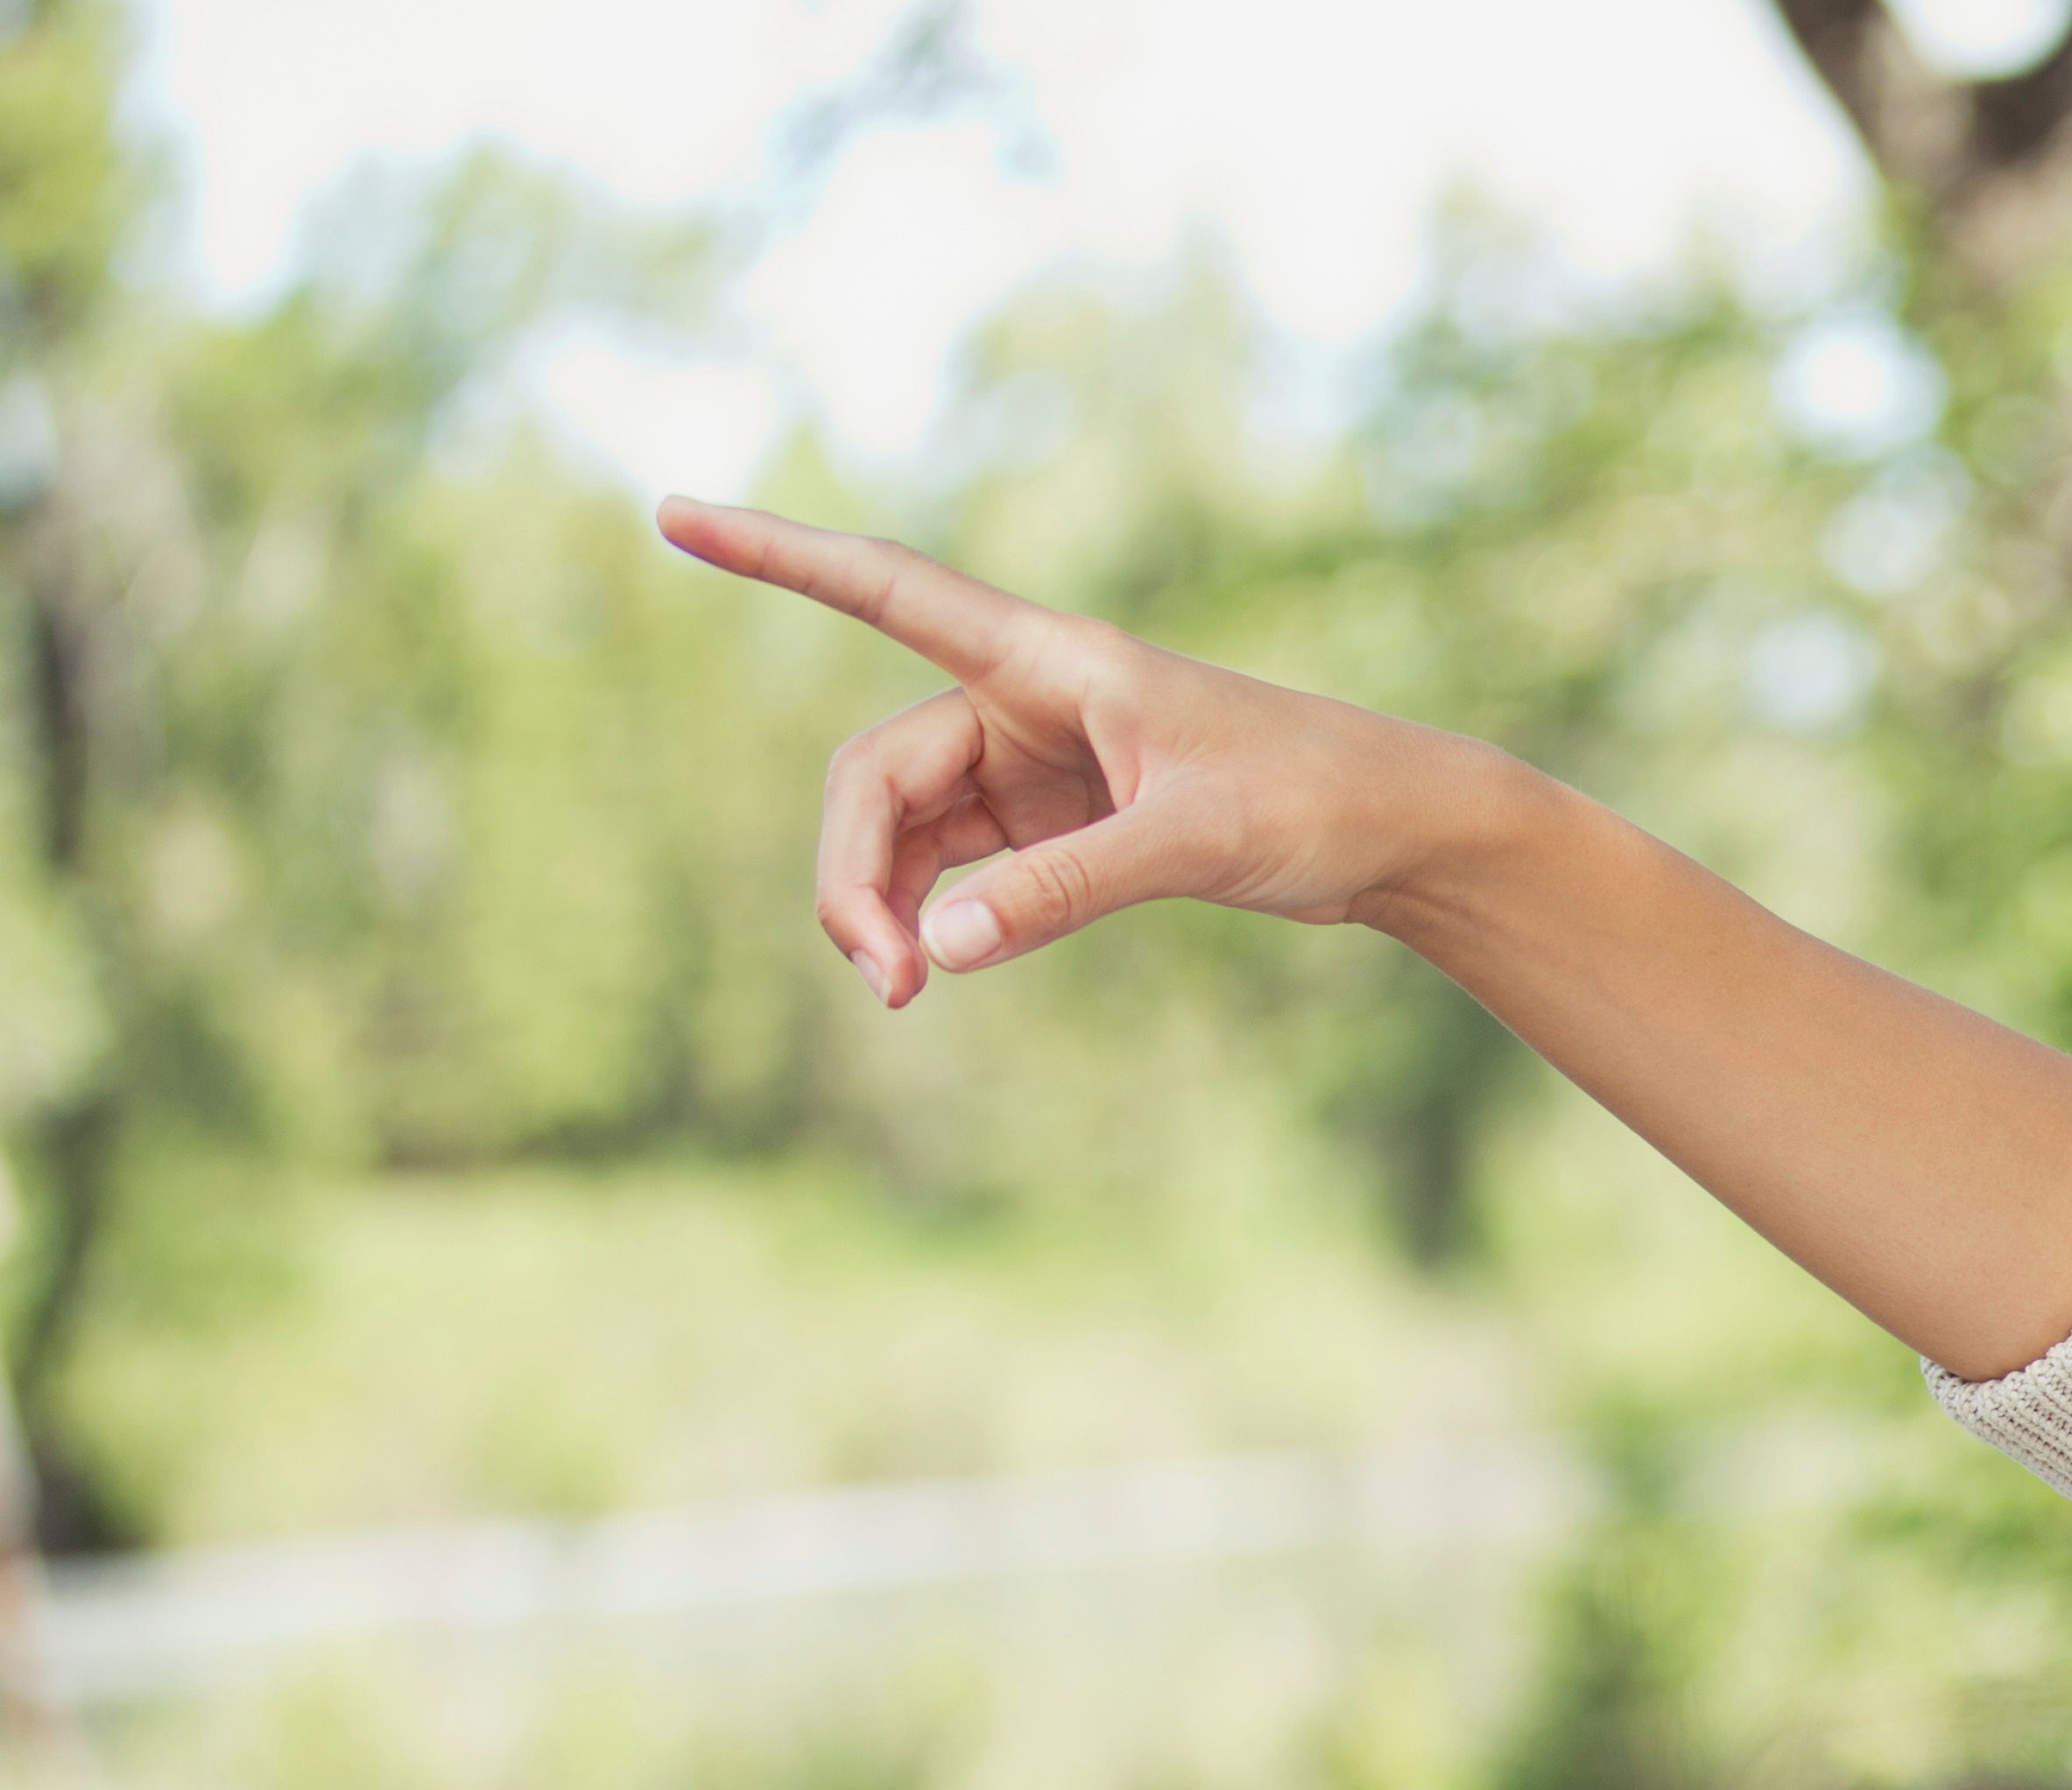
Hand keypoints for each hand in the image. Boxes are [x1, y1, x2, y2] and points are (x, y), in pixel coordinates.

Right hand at [658, 498, 1502, 1005]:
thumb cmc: (1314, 800)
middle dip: (853, 871)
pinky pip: (959, 865)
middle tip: (885, 981)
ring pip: (907, 829)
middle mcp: (1026, 699)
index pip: (882, 588)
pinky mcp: (1061, 824)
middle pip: (876, 774)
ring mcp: (1037, 765)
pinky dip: (937, 914)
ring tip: (907, 992)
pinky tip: (940, 968)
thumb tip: (936, 946)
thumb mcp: (1192, 842)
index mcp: (1049, 659)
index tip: (674, 515)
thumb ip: (1064, 892)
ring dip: (886, 905)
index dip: (775, 555)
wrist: (1397, 829)